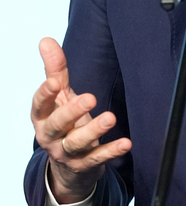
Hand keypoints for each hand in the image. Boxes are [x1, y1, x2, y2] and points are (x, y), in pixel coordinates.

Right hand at [30, 37, 131, 203]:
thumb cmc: (64, 122)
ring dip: (94, 131)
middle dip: (71, 111)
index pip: (39, 105)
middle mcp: (50, 136)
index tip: (54, 82)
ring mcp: (66, 153)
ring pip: (77, 143)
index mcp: (42, 117)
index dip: (45, 94)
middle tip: (90, 98)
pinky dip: (111, 151)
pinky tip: (126, 143)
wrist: (68, 165)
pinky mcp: (84, 165)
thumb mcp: (59, 96)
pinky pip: (97, 159)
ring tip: (110, 118)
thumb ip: (55, 70)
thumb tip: (46, 40)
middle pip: (57, 125)